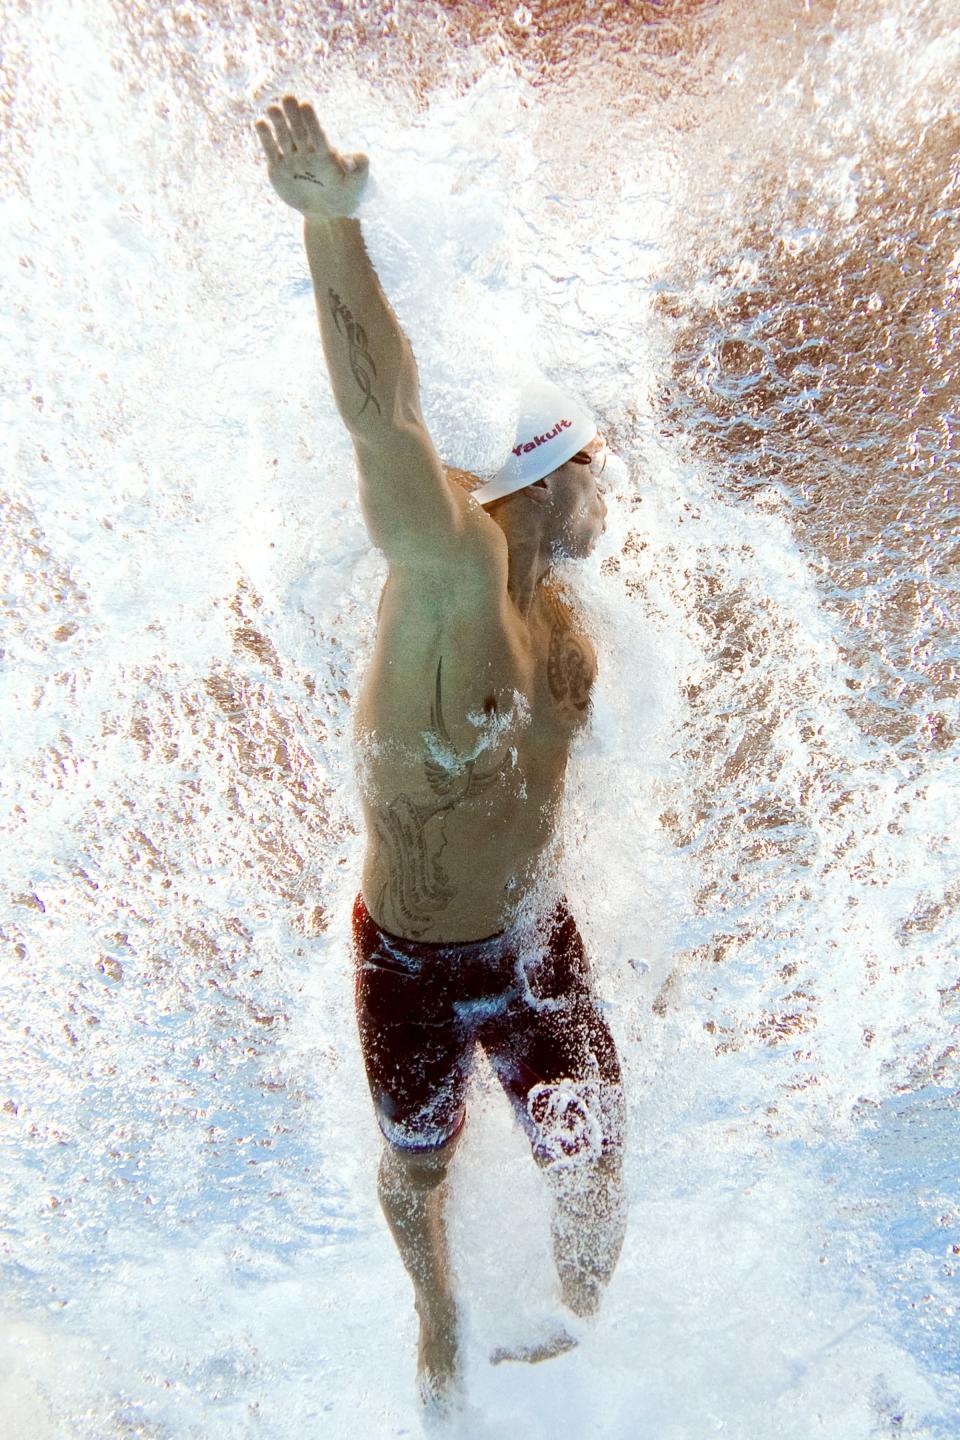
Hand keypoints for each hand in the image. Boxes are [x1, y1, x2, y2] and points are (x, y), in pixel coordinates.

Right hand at [255, 96, 368, 219]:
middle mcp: (307, 151)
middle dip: (293, 116)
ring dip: (278, 123)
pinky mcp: (278, 167)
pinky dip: (265, 138)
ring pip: (284, 138)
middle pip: (299, 131)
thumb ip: (360, 168)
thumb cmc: (345, 194)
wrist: (326, 212)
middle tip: (288, 98)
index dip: (312, 121)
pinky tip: (259, 123)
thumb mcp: (357, 183)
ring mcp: (291, 158)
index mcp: (325, 152)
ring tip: (272, 108)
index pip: (318, 135)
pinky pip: (271, 151)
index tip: (306, 105)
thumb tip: (359, 158)